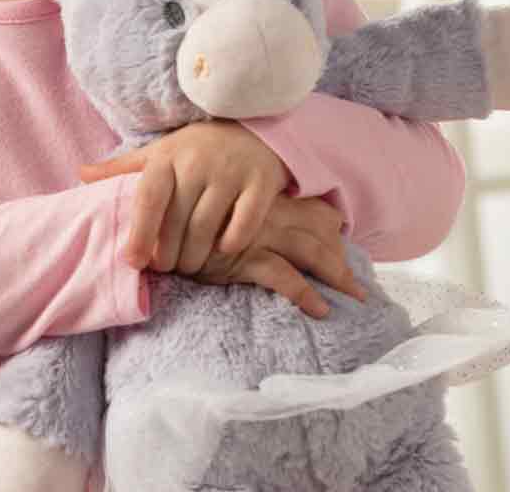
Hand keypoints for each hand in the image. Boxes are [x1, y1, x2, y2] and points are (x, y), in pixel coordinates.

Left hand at [79, 121, 287, 273]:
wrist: (253, 126)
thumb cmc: (197, 147)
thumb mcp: (159, 152)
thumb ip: (122, 167)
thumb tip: (81, 174)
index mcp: (168, 157)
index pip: (149, 200)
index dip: (140, 234)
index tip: (133, 262)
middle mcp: (199, 163)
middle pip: (177, 222)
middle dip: (169, 254)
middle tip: (167, 268)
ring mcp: (232, 172)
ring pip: (207, 228)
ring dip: (196, 257)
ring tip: (191, 266)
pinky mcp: (261, 182)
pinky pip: (243, 225)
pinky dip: (231, 243)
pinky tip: (223, 249)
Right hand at [188, 196, 360, 316]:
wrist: (151, 219)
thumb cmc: (177, 213)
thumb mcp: (208, 205)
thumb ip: (229, 210)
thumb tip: (247, 226)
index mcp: (264, 199)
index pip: (311, 207)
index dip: (331, 224)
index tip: (344, 241)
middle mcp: (267, 214)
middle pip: (320, 231)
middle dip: (342, 256)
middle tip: (359, 283)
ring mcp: (258, 236)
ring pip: (311, 251)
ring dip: (337, 274)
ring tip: (355, 296)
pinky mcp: (244, 260)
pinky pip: (284, 277)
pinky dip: (305, 294)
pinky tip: (321, 310)